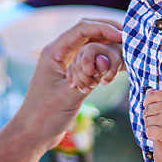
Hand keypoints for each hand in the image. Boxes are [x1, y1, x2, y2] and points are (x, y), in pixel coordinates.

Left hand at [18, 19, 121, 149]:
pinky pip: (91, 59)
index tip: (122, 36)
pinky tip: (114, 69)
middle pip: (88, 31)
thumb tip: (107, 61)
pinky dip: (103, 61)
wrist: (33, 133)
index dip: (104, 28)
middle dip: (109, 32)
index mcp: (54, 51)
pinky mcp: (72, 72)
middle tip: (129, 38)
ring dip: (106, 49)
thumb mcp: (69, 95)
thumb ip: (89, 76)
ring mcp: (66, 61)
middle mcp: (60, 52)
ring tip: (120, 61)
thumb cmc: (44, 116)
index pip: (82, 29)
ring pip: (91, 44)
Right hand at [67, 42, 123, 93]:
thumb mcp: (117, 64)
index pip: (85, 61)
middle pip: (78, 68)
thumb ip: (112, 72)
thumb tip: (103, 83)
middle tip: (94, 86)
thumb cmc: (114, 59)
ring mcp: (77, 57)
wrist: (110, 56)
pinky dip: (72, 80)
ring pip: (73, 71)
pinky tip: (75, 87)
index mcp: (91, 48)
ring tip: (87, 90)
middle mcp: (82, 51)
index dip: (90, 71)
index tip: (97, 74)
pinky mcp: (74, 63)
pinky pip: (70, 72)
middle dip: (85, 79)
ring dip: (79, 83)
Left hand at [143, 88, 161, 143]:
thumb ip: (161, 96)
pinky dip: (152, 135)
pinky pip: (149, 132)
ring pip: (147, 121)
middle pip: (146, 110)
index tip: (157, 109)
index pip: (149, 96)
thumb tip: (148, 91)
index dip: (148, 103)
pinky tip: (161, 135)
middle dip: (150, 116)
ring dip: (151, 126)